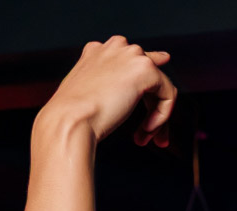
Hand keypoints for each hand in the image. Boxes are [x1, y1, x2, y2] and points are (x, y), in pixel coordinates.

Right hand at [38, 36, 176, 146]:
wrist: (68, 121)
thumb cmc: (72, 117)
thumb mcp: (88, 96)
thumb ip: (109, 87)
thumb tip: (136, 89)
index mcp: (97, 52)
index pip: (130, 64)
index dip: (139, 92)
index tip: (140, 116)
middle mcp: (115, 47)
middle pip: (148, 77)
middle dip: (151, 109)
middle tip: (145, 136)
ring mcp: (131, 55)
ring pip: (160, 87)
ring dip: (156, 117)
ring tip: (144, 137)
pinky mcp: (146, 69)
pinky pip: (168, 94)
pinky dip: (161, 116)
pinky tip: (146, 130)